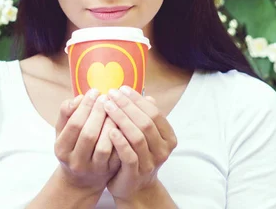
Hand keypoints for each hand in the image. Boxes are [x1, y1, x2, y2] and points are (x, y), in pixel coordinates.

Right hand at [54, 89, 121, 194]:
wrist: (81, 179)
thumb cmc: (72, 147)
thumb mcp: (63, 131)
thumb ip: (66, 113)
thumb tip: (79, 98)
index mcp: (62, 149)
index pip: (74, 124)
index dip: (85, 106)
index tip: (94, 92)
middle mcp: (76, 161)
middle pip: (88, 134)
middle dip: (98, 113)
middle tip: (106, 97)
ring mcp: (93, 169)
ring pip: (103, 146)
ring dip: (110, 124)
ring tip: (115, 109)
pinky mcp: (109, 172)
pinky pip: (117, 154)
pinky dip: (121, 137)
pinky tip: (122, 123)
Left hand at [101, 87, 176, 201]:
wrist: (134, 187)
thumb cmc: (137, 154)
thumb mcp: (143, 135)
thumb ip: (144, 117)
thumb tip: (146, 95)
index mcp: (168, 138)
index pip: (154, 113)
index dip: (138, 100)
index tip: (122, 88)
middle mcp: (162, 150)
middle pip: (146, 122)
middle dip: (127, 106)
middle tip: (111, 94)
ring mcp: (150, 163)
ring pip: (138, 137)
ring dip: (121, 118)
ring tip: (107, 106)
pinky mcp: (135, 173)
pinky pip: (129, 155)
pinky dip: (120, 141)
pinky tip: (109, 129)